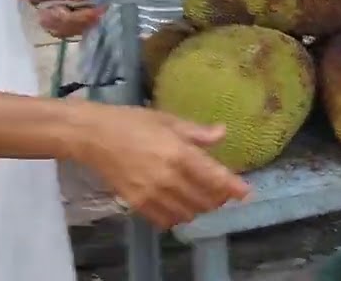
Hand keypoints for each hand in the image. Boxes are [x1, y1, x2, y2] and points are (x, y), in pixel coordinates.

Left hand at [13, 0, 105, 37]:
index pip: (105, 1)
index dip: (93, 12)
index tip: (74, 13)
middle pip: (92, 18)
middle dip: (71, 19)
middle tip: (53, 12)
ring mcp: (81, 8)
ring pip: (80, 26)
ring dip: (61, 24)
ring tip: (45, 14)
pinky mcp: (71, 18)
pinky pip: (69, 30)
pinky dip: (55, 27)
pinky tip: (45, 18)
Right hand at [70, 105, 251, 228]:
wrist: (94, 136)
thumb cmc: (132, 122)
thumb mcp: (167, 120)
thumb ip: (196, 133)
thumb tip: (222, 133)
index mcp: (179, 153)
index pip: (215, 177)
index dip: (234, 187)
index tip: (246, 192)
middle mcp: (169, 178)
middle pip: (205, 199)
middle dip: (218, 198)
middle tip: (221, 190)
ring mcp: (153, 194)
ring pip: (189, 213)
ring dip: (199, 207)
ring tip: (201, 197)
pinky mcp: (138, 204)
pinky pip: (166, 220)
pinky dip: (178, 216)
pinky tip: (178, 205)